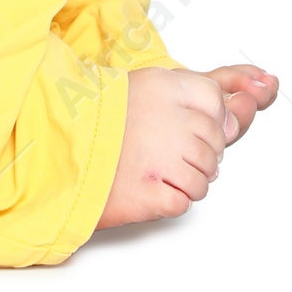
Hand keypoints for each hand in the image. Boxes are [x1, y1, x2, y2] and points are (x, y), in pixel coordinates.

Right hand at [96, 66, 232, 227]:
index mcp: (162, 87)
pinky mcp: (152, 195)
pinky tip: (145, 186)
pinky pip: (183, 204)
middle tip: (162, 153)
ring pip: (203, 180)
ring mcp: (161, 159)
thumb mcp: (142, 87)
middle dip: (196, 156)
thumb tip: (238, 115)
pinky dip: (168, 201)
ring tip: (151, 170)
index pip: (214, 101)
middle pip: (213, 145)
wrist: (53, 151)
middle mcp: (167, 119)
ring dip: (182, 182)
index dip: (207, 121)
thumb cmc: (94, 120)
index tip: (189, 128)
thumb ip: (189, 95)